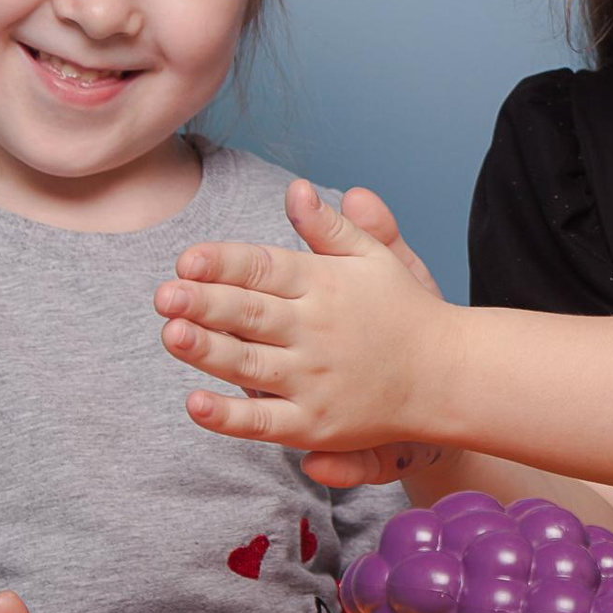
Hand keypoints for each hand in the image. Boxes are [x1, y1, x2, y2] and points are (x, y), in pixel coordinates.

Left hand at [157, 178, 459, 453]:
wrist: (448, 375)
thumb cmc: (404, 311)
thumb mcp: (374, 258)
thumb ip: (331, 227)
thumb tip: (296, 189)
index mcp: (327, 285)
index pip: (266, 268)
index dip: (224, 262)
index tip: (187, 259)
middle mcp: (318, 331)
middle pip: (251, 314)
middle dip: (205, 303)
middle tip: (164, 295)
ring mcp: (315, 379)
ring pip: (250, 365)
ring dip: (208, 350)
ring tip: (171, 334)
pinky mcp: (315, 423)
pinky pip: (265, 422)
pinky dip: (229, 416)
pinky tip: (195, 404)